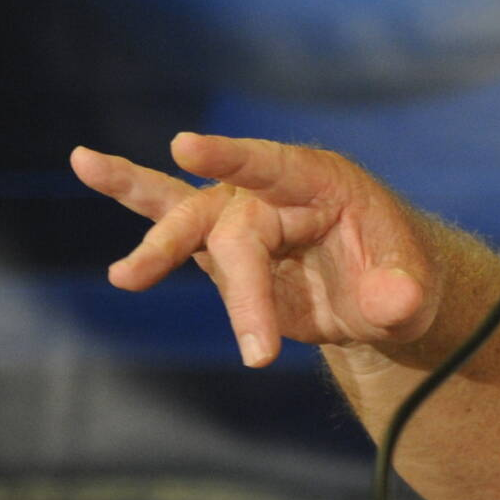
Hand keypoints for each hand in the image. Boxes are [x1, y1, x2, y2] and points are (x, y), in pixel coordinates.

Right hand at [73, 133, 437, 367]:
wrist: (382, 290)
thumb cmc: (400, 277)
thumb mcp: (415, 290)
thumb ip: (402, 294)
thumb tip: (391, 302)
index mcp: (324, 183)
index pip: (274, 166)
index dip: (230, 156)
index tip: (183, 145)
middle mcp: (274, 191)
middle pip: (236, 233)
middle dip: (244, 294)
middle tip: (261, 354)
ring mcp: (242, 215)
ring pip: (189, 222)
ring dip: (157, 248)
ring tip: (126, 277)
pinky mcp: (220, 246)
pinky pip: (171, 220)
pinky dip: (131, 195)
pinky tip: (85, 163)